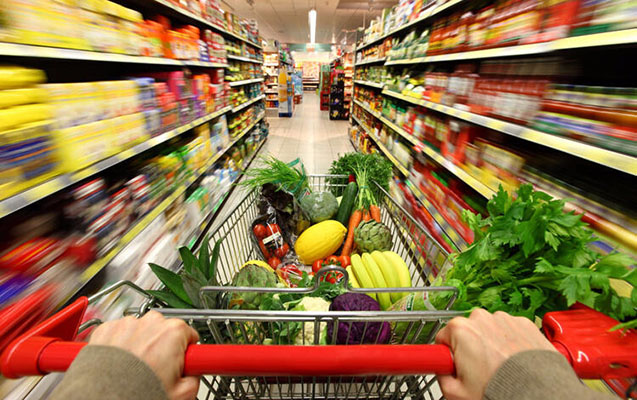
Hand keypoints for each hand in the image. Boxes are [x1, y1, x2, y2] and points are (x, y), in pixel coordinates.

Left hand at [89, 311, 199, 399]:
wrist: (100, 397)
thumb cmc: (135, 394)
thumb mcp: (181, 394)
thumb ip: (194, 380)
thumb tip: (191, 377)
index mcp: (174, 332)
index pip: (190, 334)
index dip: (186, 351)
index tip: (181, 362)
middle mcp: (151, 322)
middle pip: (164, 330)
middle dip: (162, 346)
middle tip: (156, 369)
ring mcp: (127, 324)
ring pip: (140, 330)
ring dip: (140, 344)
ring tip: (134, 369)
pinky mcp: (106, 329)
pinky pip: (118, 333)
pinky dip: (119, 345)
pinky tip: (119, 364)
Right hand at [435, 309, 554, 399]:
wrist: (539, 393)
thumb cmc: (501, 391)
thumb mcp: (456, 393)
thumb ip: (441, 377)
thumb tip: (443, 371)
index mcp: (460, 329)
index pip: (442, 338)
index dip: (447, 355)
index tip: (455, 366)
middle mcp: (481, 318)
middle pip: (467, 332)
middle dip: (470, 349)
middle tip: (479, 372)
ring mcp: (505, 319)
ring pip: (490, 331)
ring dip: (492, 345)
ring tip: (500, 369)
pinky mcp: (525, 324)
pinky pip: (511, 332)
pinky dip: (511, 344)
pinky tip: (515, 363)